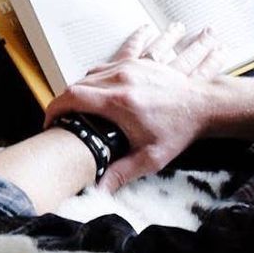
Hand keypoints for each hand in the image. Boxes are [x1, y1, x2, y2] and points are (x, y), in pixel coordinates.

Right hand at [44, 22, 228, 192]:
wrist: (203, 105)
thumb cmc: (179, 129)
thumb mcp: (150, 157)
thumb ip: (121, 173)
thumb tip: (98, 189)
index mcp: (119, 101)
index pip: (72, 97)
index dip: (54, 109)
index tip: (50, 122)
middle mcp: (121, 78)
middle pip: (76, 85)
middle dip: (64, 102)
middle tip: (63, 120)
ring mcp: (129, 66)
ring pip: (89, 73)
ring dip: (79, 89)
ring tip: (78, 109)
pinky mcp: (137, 62)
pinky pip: (106, 65)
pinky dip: (95, 77)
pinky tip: (95, 88)